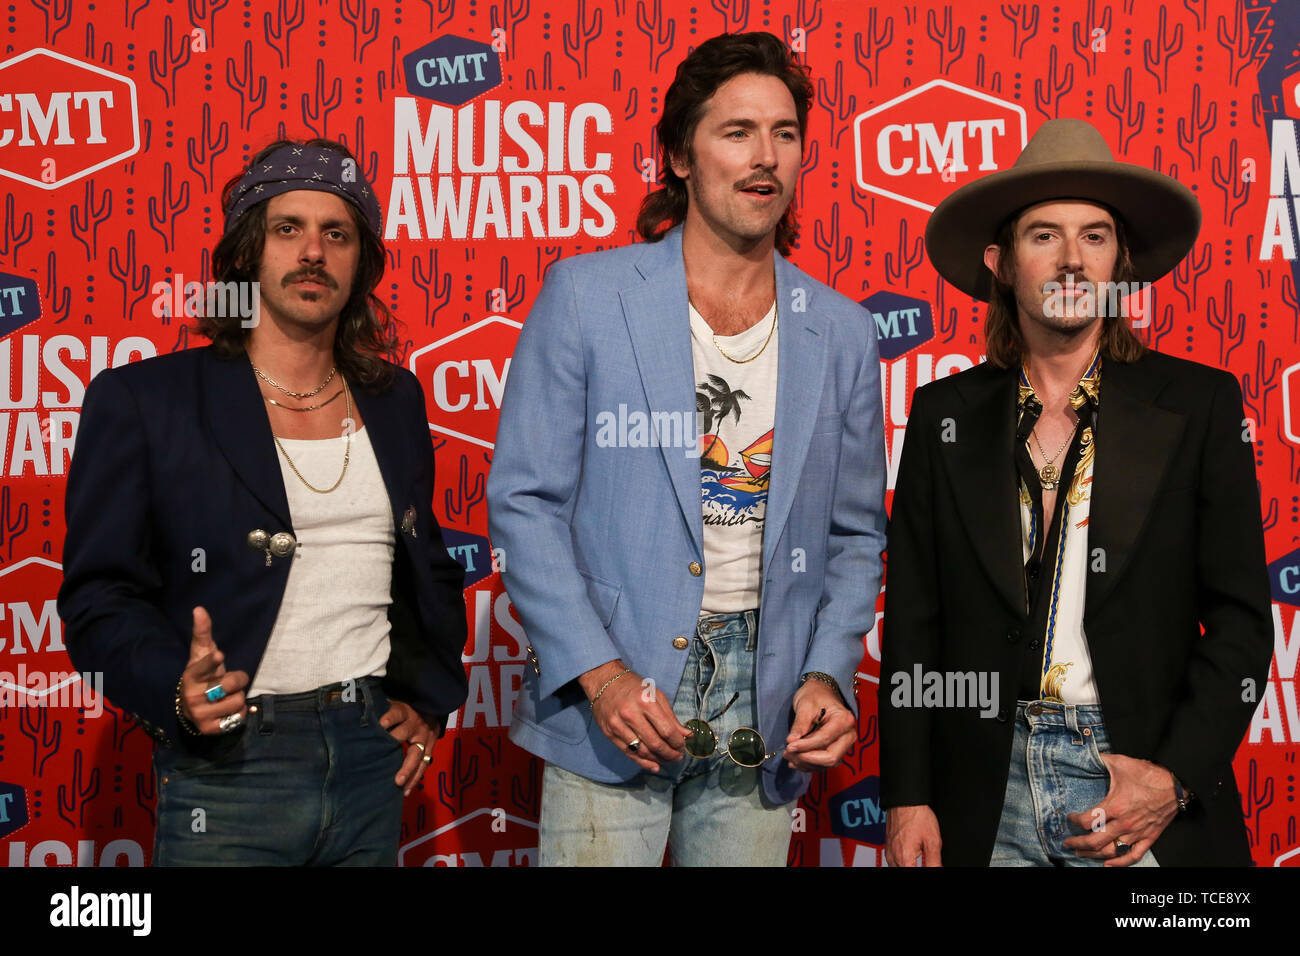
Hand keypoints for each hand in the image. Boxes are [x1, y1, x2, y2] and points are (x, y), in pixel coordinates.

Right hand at [179, 606, 249, 734]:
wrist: (192, 705)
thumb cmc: (203, 674)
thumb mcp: (202, 653)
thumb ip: (202, 632)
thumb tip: (199, 608)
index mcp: (190, 675)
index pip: (202, 667)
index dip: (211, 662)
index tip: (220, 655)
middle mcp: (192, 696)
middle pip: (232, 684)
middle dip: (238, 679)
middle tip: (230, 681)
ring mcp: (200, 714)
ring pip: (238, 701)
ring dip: (238, 697)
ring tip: (226, 696)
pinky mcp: (210, 729)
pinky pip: (238, 717)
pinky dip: (240, 712)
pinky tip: (229, 709)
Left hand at [377, 698, 438, 795]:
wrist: (430, 712)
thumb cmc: (402, 712)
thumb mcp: (392, 705)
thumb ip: (377, 709)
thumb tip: (351, 707)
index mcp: (404, 712)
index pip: (397, 713)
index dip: (390, 718)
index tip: (381, 724)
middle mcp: (415, 724)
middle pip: (406, 733)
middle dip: (396, 744)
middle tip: (384, 755)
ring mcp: (424, 739)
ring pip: (417, 754)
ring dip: (408, 769)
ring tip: (398, 782)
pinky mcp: (429, 750)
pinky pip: (423, 766)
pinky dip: (415, 778)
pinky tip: (406, 791)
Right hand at [579, 659, 688, 772]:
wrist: (604, 681)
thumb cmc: (633, 687)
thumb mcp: (656, 695)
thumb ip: (671, 717)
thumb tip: (687, 735)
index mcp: (646, 702)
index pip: (666, 730)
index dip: (678, 742)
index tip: (682, 746)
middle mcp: (631, 714)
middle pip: (655, 743)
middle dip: (670, 754)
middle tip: (677, 757)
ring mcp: (618, 725)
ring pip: (642, 751)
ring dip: (658, 759)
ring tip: (667, 760)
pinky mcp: (609, 733)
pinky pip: (628, 753)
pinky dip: (643, 762)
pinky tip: (654, 765)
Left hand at [783, 679, 855, 770]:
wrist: (821, 692)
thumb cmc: (815, 695)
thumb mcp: (805, 705)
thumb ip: (800, 724)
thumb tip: (792, 741)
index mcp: (844, 720)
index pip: (824, 739)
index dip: (805, 746)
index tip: (789, 746)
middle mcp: (848, 735)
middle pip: (830, 757)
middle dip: (807, 758)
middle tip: (788, 753)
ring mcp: (843, 744)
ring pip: (826, 763)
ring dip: (806, 763)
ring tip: (788, 755)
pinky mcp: (836, 750)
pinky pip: (823, 764)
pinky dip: (808, 764)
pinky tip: (795, 760)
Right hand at [885, 804, 942, 866]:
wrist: (904, 801)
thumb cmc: (917, 815)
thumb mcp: (932, 840)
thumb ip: (935, 860)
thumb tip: (938, 869)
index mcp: (904, 857)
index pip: (913, 873)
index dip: (923, 870)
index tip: (929, 864)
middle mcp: (893, 856)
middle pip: (904, 871)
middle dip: (914, 866)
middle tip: (923, 855)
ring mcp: (889, 851)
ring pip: (897, 866)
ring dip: (908, 865)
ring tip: (918, 852)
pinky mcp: (888, 846)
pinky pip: (894, 860)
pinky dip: (903, 859)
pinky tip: (911, 851)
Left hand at [1063, 753, 1177, 865]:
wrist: (1176, 785)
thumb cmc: (1148, 774)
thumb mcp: (1120, 763)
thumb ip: (1100, 760)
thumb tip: (1085, 755)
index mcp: (1115, 806)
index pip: (1087, 821)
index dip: (1074, 821)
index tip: (1070, 818)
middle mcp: (1124, 823)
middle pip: (1095, 841)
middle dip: (1078, 844)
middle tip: (1067, 843)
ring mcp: (1137, 833)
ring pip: (1111, 851)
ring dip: (1094, 855)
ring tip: (1082, 854)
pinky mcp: (1149, 837)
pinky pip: (1133, 856)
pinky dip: (1120, 863)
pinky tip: (1109, 864)